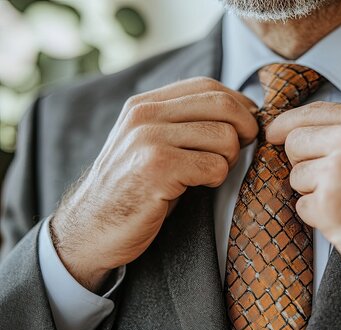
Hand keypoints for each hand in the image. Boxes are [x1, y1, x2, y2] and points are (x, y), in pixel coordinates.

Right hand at [51, 77, 257, 291]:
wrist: (92, 228)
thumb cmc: (134, 189)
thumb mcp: (151, 144)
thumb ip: (183, 122)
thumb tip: (242, 112)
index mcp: (145, 104)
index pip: (208, 86)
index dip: (238, 105)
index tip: (245, 127)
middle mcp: (145, 115)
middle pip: (223, 105)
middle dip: (245, 130)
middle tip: (236, 153)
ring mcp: (149, 140)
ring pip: (225, 137)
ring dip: (228, 160)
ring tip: (207, 174)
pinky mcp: (156, 168)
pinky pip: (215, 167)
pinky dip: (216, 180)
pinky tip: (195, 187)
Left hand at [267, 102, 340, 305]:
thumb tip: (324, 132)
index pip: (313, 111)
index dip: (287, 123)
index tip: (273, 132)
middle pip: (295, 142)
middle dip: (304, 164)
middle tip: (330, 183)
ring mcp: (340, 172)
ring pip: (296, 177)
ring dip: (314, 194)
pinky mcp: (330, 207)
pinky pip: (302, 207)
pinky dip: (318, 218)